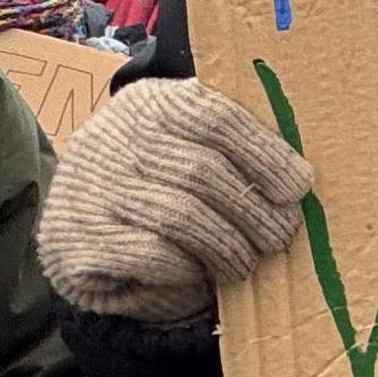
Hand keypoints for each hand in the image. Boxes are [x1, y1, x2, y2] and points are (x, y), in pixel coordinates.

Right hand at [38, 78, 313, 320]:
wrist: (83, 228)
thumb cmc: (158, 185)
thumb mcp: (189, 150)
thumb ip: (233, 151)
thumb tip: (300, 180)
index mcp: (149, 103)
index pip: (214, 117)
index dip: (264, 154)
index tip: (299, 187)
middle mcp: (113, 137)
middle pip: (202, 171)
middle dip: (253, 210)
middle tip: (281, 235)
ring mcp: (91, 187)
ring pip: (179, 216)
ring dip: (227, 245)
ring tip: (248, 261)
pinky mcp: (77, 238)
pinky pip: (149, 253)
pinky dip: (186, 266)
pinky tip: (202, 273)